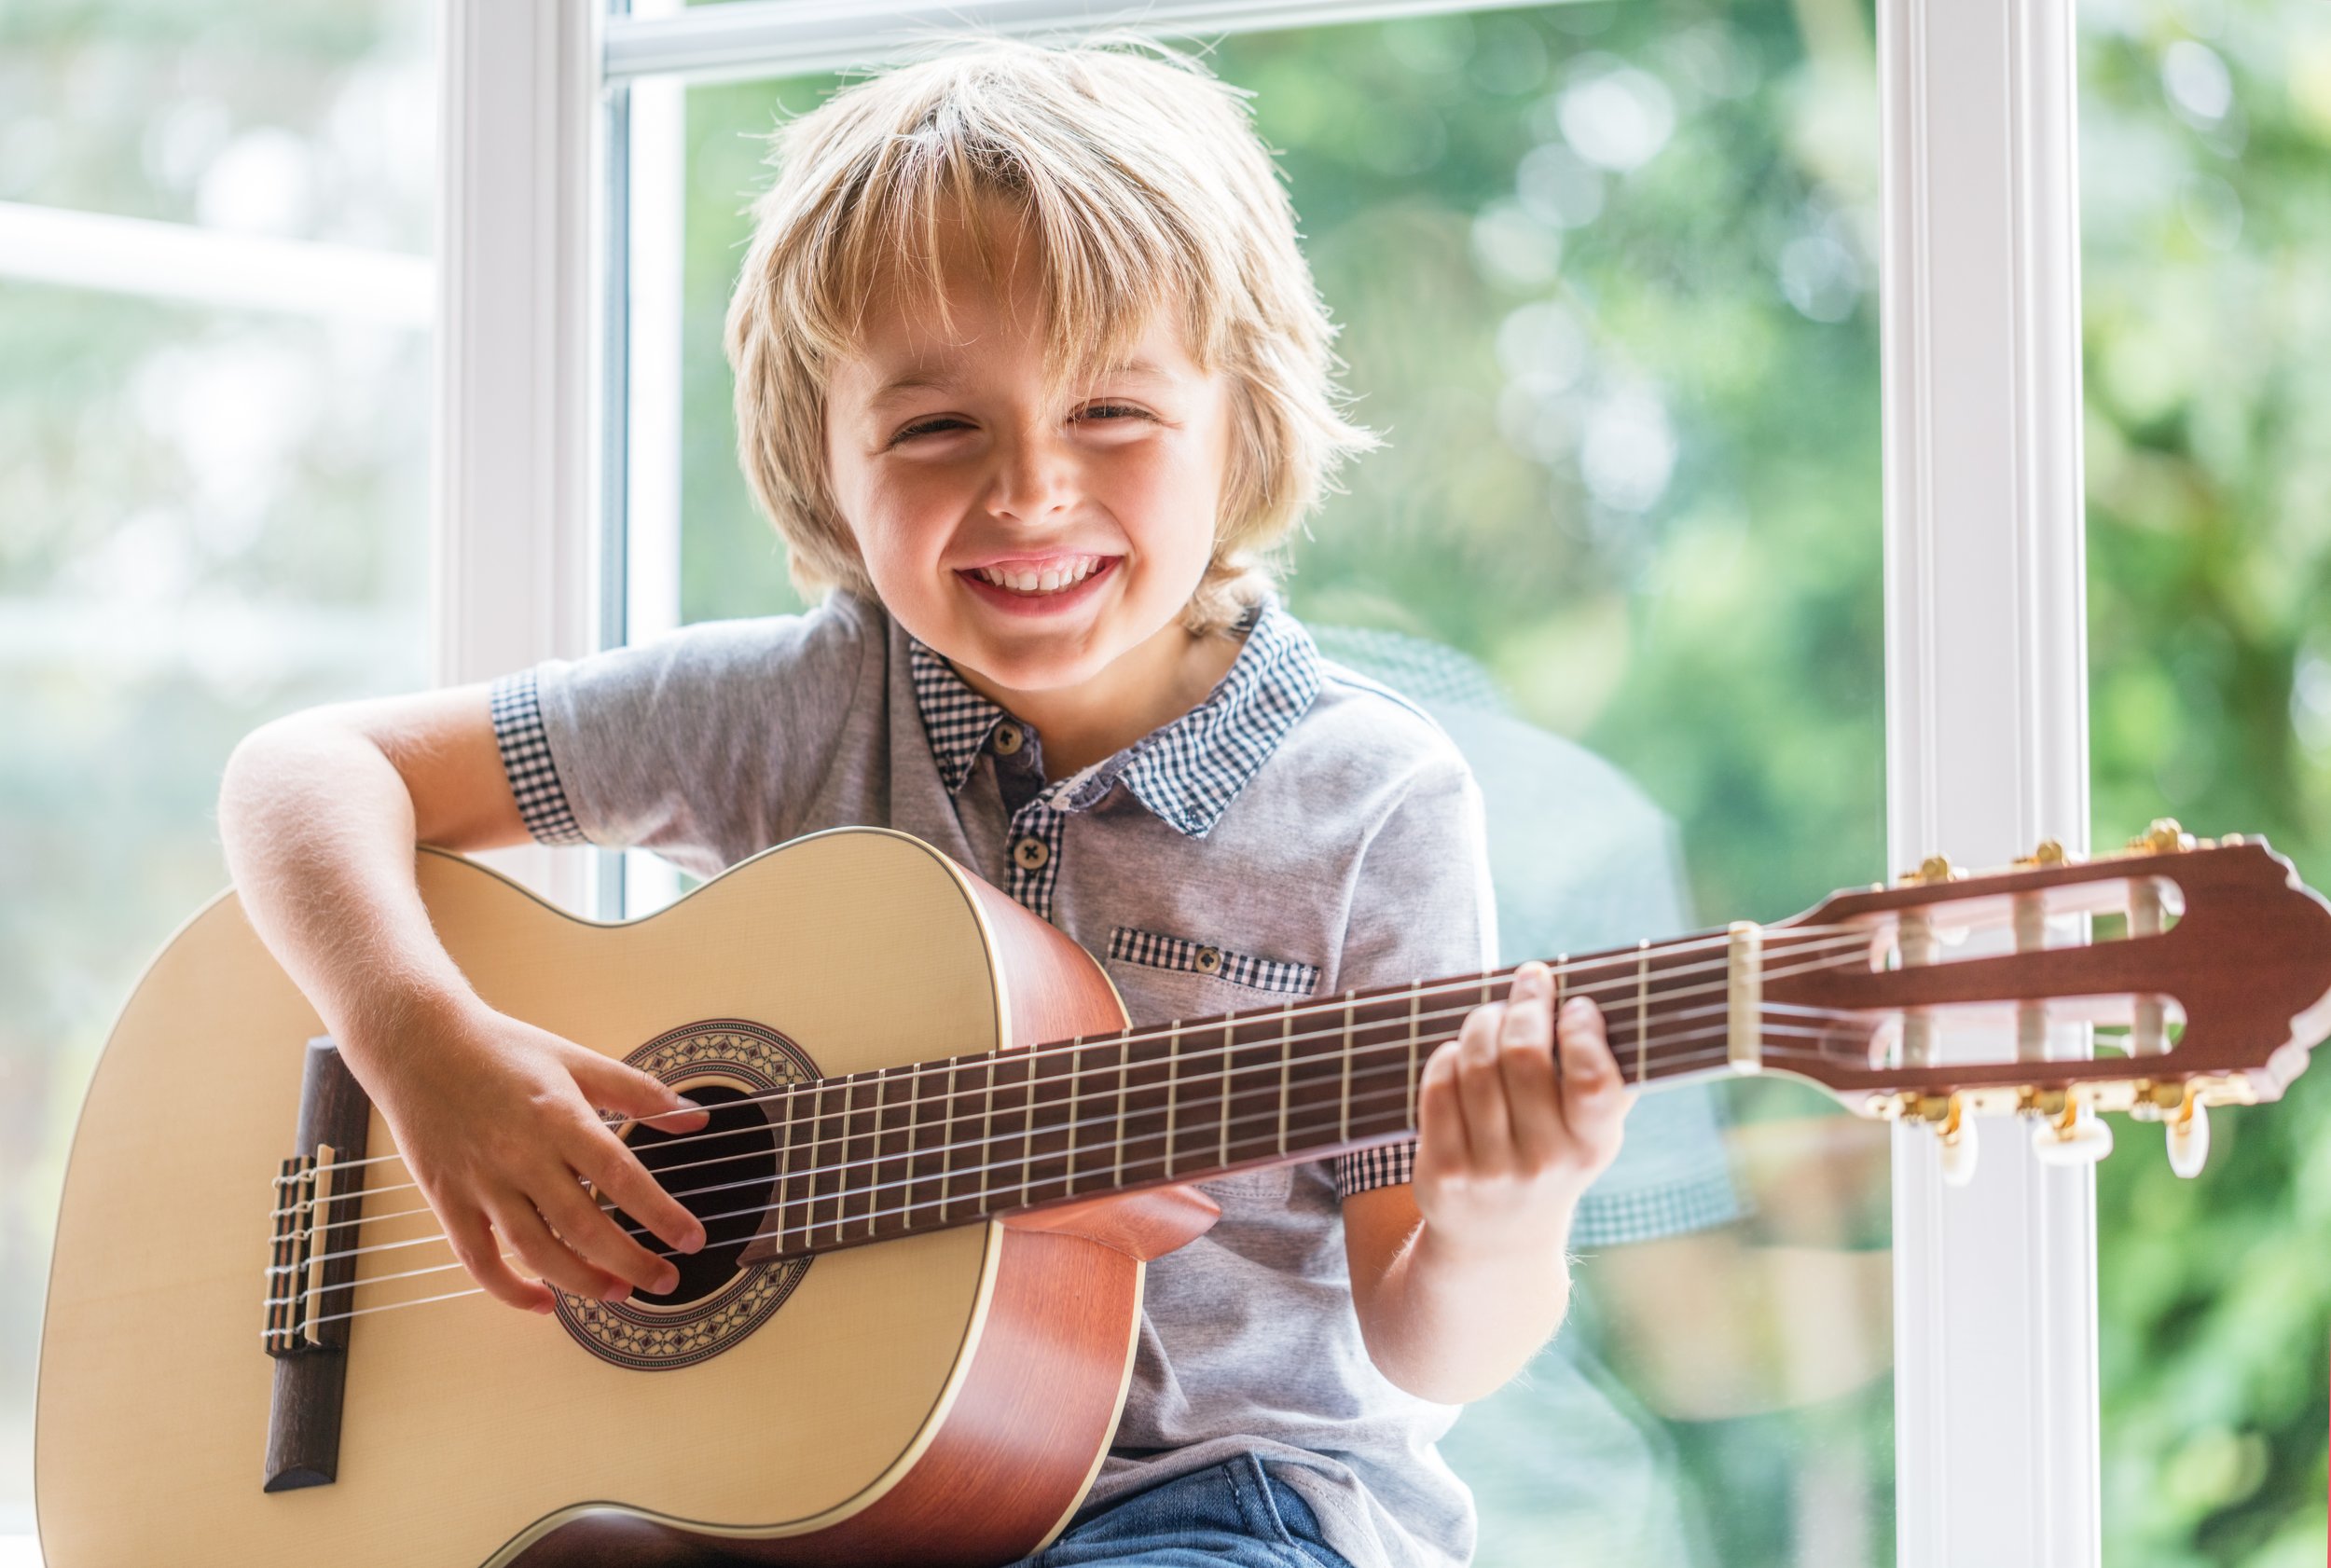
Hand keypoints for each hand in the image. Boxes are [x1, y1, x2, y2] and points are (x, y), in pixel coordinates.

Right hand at [354, 997, 710, 1313]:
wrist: (417, 1043)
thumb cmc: (503, 1049)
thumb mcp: (577, 1059)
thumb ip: (638, 1092)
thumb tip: (695, 1118)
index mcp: (560, 1118)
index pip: (621, 1176)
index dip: (660, 1214)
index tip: (692, 1240)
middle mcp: (522, 1156)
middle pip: (583, 1225)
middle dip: (630, 1262)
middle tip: (666, 1282)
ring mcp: (481, 1182)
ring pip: (535, 1250)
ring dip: (580, 1282)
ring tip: (617, 1294)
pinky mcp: (447, 1200)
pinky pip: (478, 1259)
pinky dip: (509, 1289)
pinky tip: (543, 1302)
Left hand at [1411, 961, 1627, 1259]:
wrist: (1496, 1243)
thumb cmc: (1551, 1161)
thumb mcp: (1589, 1136)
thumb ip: (1604, 1080)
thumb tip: (1607, 1003)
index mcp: (1592, 1148)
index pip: (1591, 1080)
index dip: (1582, 1031)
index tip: (1577, 1005)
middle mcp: (1543, 1163)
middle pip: (1523, 1055)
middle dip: (1525, 1004)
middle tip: (1530, 981)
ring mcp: (1489, 1170)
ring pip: (1475, 1063)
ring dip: (1483, 1022)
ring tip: (1492, 1014)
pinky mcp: (1442, 1172)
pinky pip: (1439, 1087)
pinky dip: (1447, 1055)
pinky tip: (1459, 1051)